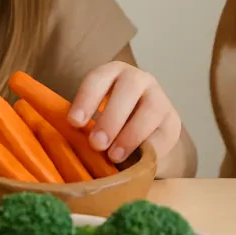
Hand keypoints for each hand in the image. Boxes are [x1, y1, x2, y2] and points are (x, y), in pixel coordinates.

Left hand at [67, 61, 181, 164]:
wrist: (145, 136)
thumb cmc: (109, 124)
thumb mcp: (94, 117)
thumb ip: (84, 124)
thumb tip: (63, 143)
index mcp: (112, 73)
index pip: (98, 78)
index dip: (86, 99)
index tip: (74, 122)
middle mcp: (138, 79)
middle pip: (127, 89)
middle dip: (110, 118)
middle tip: (96, 144)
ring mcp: (159, 98)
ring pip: (149, 110)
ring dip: (130, 134)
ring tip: (114, 156)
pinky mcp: (172, 121)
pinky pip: (163, 133)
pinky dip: (149, 148)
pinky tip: (136, 161)